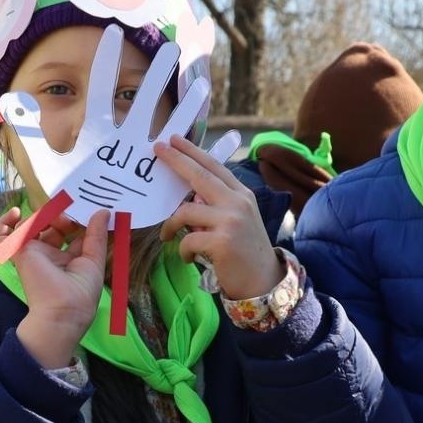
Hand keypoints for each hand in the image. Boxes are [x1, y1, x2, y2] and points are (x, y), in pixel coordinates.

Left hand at [0, 25, 239, 228]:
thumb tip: (7, 100)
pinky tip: (233, 139)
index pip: (103, 89)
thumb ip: (30, 130)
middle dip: (158, 74)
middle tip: (170, 46)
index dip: (107, 61)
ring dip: (189, 106)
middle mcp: (128, 140)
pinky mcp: (163, 183)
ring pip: (174, 126)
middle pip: (146, 98)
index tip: (112, 29)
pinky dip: (213, 152)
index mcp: (100, 133)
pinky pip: (192, 165)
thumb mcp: (48, 163)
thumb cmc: (69, 195)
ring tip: (203, 86)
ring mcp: (149, 160)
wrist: (89, 228)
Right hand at [0, 206, 107, 368]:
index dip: (73, 218)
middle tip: (68, 214)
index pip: (67, 232)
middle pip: (48, 225)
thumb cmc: (81, 292)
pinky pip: (2, 237)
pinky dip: (3, 224)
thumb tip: (104, 211)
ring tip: (51, 215)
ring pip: (29, 226)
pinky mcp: (19, 253)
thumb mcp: (95, 260)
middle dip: (58, 215)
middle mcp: (48, 254)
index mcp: (66, 258)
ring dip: (39, 216)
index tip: (82, 209)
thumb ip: (97, 235)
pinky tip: (15, 215)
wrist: (64, 311)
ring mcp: (32, 252)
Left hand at [156, 133, 282, 299]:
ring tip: (167, 236)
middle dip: (177, 160)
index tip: (174, 140)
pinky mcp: (222, 241)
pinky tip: (188, 258)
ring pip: (186, 211)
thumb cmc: (245, 252)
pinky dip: (183, 250)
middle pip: (200, 176)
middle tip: (158, 149)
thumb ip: (216, 206)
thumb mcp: (236, 221)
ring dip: (171, 225)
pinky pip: (188, 239)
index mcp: (241, 195)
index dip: (193, 152)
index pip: (214, 167)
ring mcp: (231, 220)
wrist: (264, 282)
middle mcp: (238, 202)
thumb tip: (189, 197)